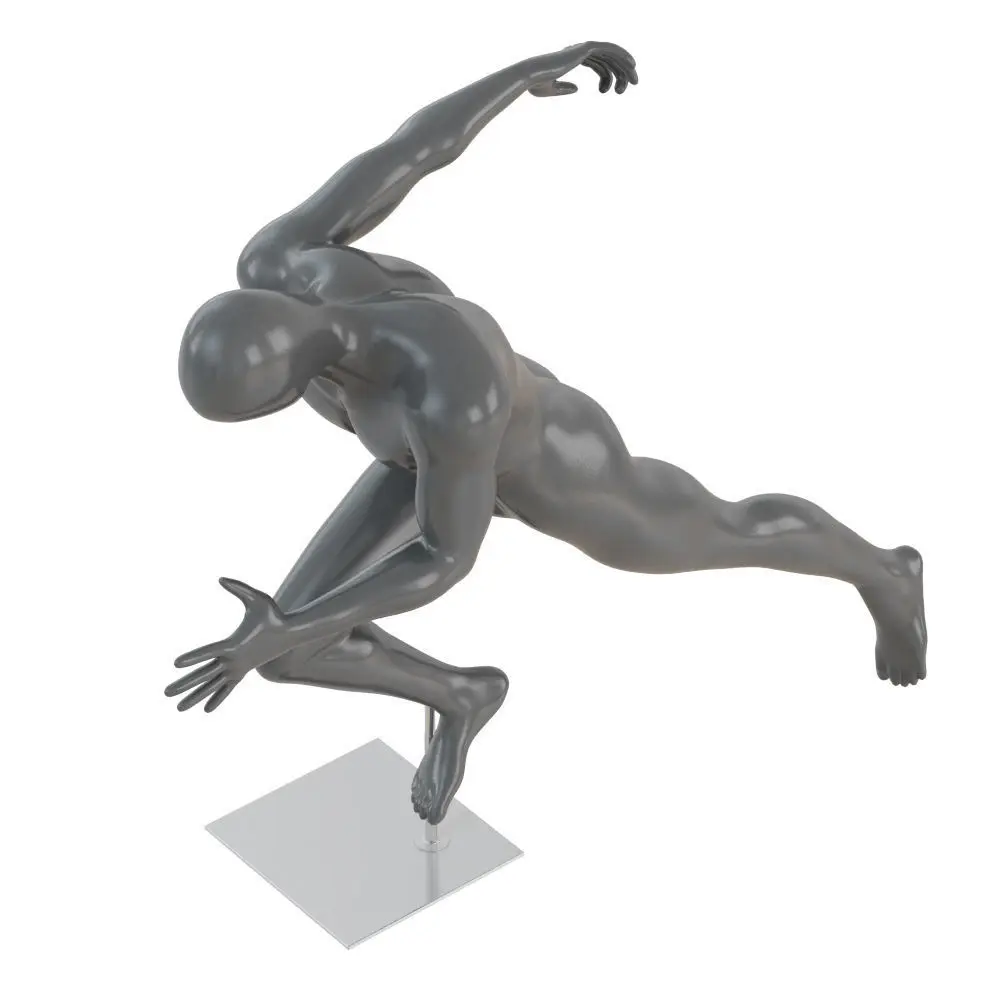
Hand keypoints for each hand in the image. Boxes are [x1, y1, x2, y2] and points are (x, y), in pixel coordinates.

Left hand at [165, 578, 289, 711]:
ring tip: (178, 708)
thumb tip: (220, 578)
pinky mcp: (243, 671)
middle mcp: (233, 660)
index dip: (192, 657)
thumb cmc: (273, 614)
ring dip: (195, 697)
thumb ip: (238, 588)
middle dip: (184, 684)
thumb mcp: (258, 598)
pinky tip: (205, 709)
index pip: (208, 652)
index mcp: (233, 644)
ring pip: (213, 685)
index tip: (175, 664)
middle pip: (205, 674)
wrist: (290, 634)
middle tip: (165, 693)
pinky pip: (227, 688)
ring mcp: (238, 668)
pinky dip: (216, 698)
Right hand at [529, 42, 637, 97]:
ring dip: (625, 67)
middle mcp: (580, 50)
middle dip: (622, 71)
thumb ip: (564, 88)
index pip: (599, 65)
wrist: (532, 76)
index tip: (616, 90)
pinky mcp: (585, 48)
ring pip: (611, 55)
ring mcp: (582, 48)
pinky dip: (621, 54)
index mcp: (573, 58)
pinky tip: (632, 64)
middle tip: (634, 84)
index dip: (610, 77)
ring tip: (634, 82)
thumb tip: (577, 89)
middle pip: (608, 59)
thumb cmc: (537, 83)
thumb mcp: (552, 89)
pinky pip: (608, 49)